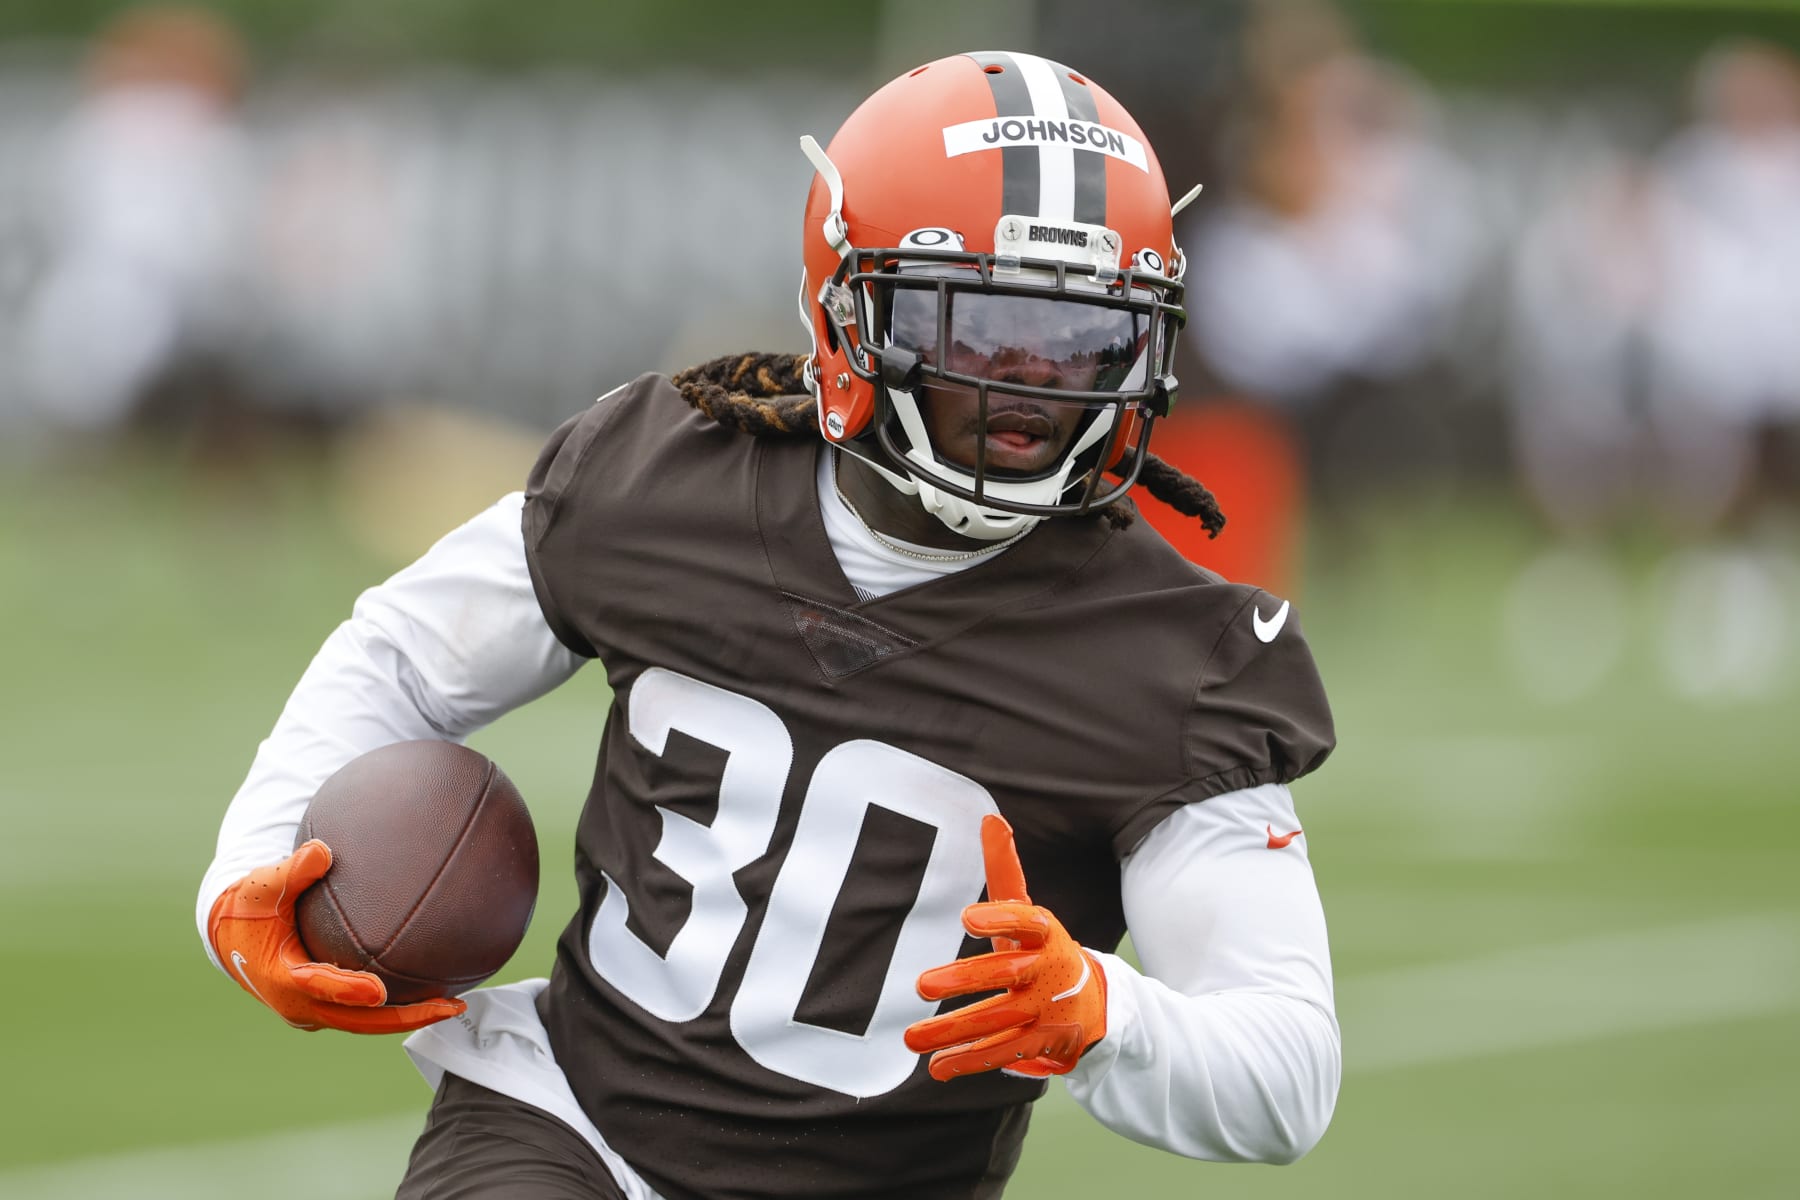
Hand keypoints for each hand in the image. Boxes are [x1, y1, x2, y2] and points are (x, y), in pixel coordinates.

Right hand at [207, 839, 465, 1033]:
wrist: (229, 936)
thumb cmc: (249, 907)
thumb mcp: (263, 887)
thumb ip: (293, 870)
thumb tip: (322, 850)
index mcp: (281, 977)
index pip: (318, 986)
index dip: (348, 990)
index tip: (378, 990)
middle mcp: (298, 1004)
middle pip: (357, 1021)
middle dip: (405, 1017)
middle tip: (450, 1006)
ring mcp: (313, 1011)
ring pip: (365, 1023)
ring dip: (407, 1017)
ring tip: (454, 1005)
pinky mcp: (324, 1008)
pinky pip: (363, 1016)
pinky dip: (394, 1010)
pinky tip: (432, 997)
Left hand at [904, 814, 1106, 1079]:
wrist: (1091, 1000)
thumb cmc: (1043, 948)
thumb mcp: (1028, 911)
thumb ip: (1005, 871)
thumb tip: (991, 818)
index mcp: (1045, 931)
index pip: (1026, 920)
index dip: (999, 918)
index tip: (967, 917)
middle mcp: (1047, 970)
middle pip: (1004, 975)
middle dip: (964, 981)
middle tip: (921, 984)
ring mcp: (1045, 1010)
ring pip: (996, 1021)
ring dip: (951, 1032)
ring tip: (910, 1038)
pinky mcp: (1040, 1042)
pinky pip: (1002, 1052)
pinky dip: (968, 1062)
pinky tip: (937, 1066)